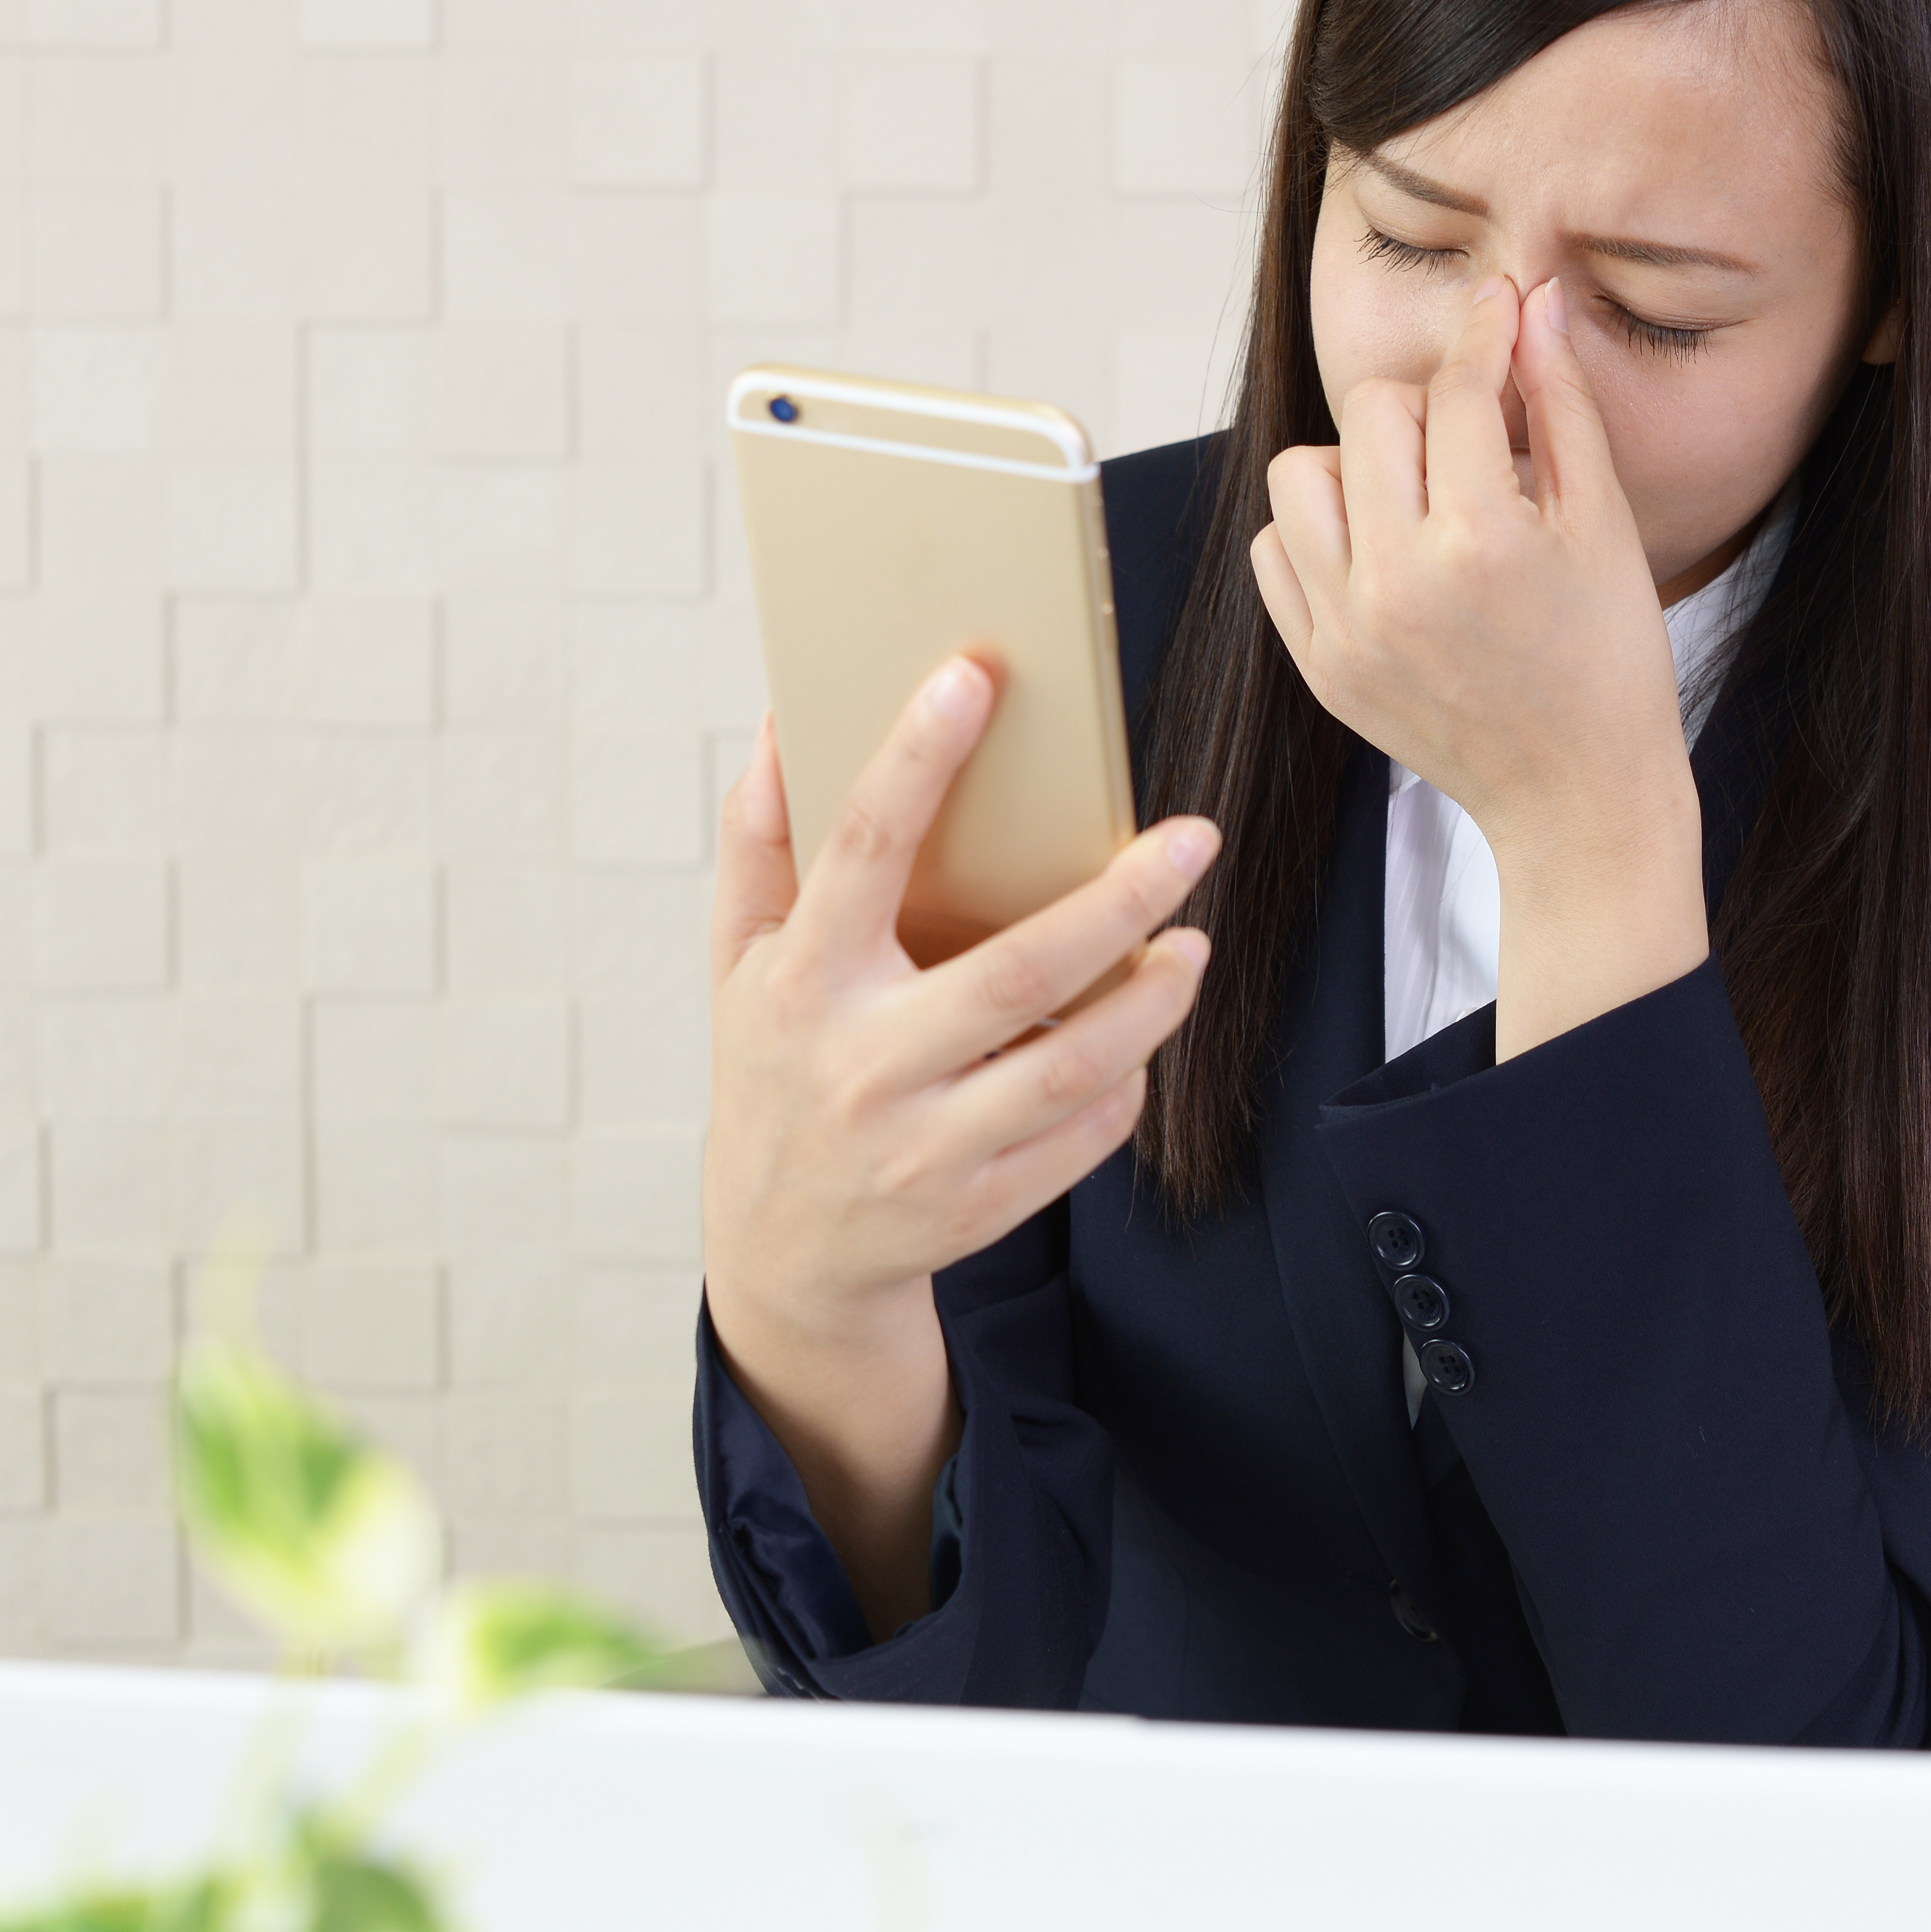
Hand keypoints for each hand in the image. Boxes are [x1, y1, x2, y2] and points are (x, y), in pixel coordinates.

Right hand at [700, 664, 1216, 1626]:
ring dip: (1151, 1003)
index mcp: (801, 984)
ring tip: (1192, 944)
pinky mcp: (979, 1206)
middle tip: (1191, 841)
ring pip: (1070, 1066)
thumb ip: (760, 850)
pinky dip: (1124, 1084)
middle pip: (1017, 974)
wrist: (779, 1253)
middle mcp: (863, 1065)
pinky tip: (1141, 1039)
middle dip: (1119, 903)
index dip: (915, 759)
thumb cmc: (770, 1074)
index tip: (972, 678)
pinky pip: (1081, 1138)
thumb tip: (785, 729)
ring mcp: (925, 1146)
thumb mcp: (738, 966)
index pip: (860, 851)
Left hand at [1249, 275, 1706, 1056]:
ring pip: (1299, 475)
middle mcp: (1400, 585)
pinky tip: (1381, 550)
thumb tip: (1535, 303)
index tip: (1500, 313)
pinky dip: (1318, 532)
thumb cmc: (1608, 661)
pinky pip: (1274, 551)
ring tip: (1417, 499)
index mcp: (1484, 545)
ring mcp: (1347, 630)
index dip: (1486, 335)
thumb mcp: (1604, 525)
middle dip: (1426, 408)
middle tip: (1473, 445)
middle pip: (1370, 415)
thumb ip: (1562, 405)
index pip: (1459, 389)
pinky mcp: (1319, 665)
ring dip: (1357, 465)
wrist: (1576, 797)